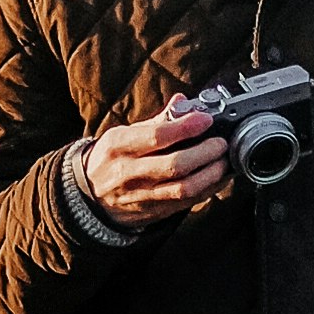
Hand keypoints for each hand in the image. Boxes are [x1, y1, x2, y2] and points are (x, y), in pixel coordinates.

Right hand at [83, 97, 233, 228]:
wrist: (90, 196)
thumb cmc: (112, 159)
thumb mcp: (122, 134)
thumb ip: (156, 121)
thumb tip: (182, 101)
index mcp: (119, 145)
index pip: (156, 136)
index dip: (186, 127)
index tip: (205, 120)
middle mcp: (129, 172)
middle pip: (174, 165)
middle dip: (205, 153)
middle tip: (220, 143)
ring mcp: (142, 195)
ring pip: (183, 189)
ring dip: (210, 174)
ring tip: (223, 161)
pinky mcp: (154, 212)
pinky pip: (186, 202)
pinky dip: (208, 189)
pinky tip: (218, 178)